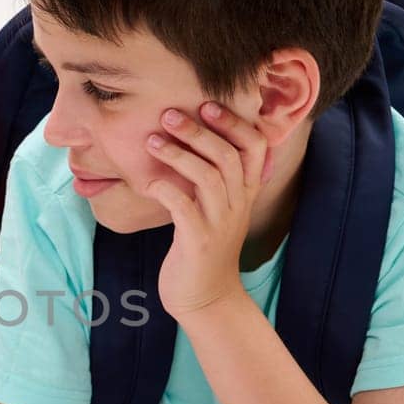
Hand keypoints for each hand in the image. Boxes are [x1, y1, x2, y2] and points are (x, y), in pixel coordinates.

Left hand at [143, 101, 272, 319]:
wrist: (205, 298)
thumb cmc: (203, 246)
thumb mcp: (216, 208)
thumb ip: (212, 177)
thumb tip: (189, 137)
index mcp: (245, 192)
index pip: (256, 147)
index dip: (235, 123)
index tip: (208, 105)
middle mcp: (238, 204)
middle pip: (228, 156)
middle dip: (199, 131)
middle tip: (169, 114)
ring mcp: (220, 223)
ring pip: (208, 177)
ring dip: (178, 155)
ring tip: (152, 142)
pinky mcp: (198, 242)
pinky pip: (184, 207)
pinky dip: (165, 189)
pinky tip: (147, 183)